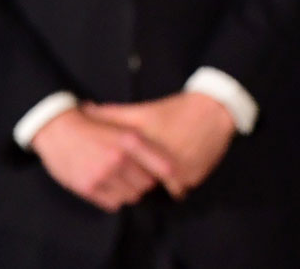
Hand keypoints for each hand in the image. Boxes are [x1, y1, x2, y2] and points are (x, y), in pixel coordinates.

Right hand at [29, 106, 176, 211]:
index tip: (178, 184)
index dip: (173, 178)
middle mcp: (119, 158)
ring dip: (130, 191)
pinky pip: (113, 204)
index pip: (164, 167)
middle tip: (137, 177)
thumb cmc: (93, 128)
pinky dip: (114, 198)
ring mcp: (104, 174)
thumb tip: (167, 166)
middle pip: (148, 184)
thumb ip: (140, 145)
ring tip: (121, 181)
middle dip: (145, 182)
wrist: (58, 129)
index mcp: (130, 139)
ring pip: (132, 196)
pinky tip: (108, 187)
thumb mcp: (121, 127)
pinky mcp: (89, 187)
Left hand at [85, 92, 235, 198]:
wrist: (215, 109)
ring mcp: (179, 174)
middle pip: (140, 185)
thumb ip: (112, 114)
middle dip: (135, 183)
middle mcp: (162, 165)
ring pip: (158, 190)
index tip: (112, 173)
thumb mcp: (143, 111)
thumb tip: (84, 109)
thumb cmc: (175, 110)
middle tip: (131, 179)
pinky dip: (173, 184)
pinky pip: (177, 190)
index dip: (115, 174)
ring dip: (155, 186)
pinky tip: (171, 175)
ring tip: (152, 178)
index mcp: (145, 148)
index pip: (122, 172)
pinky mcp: (194, 179)